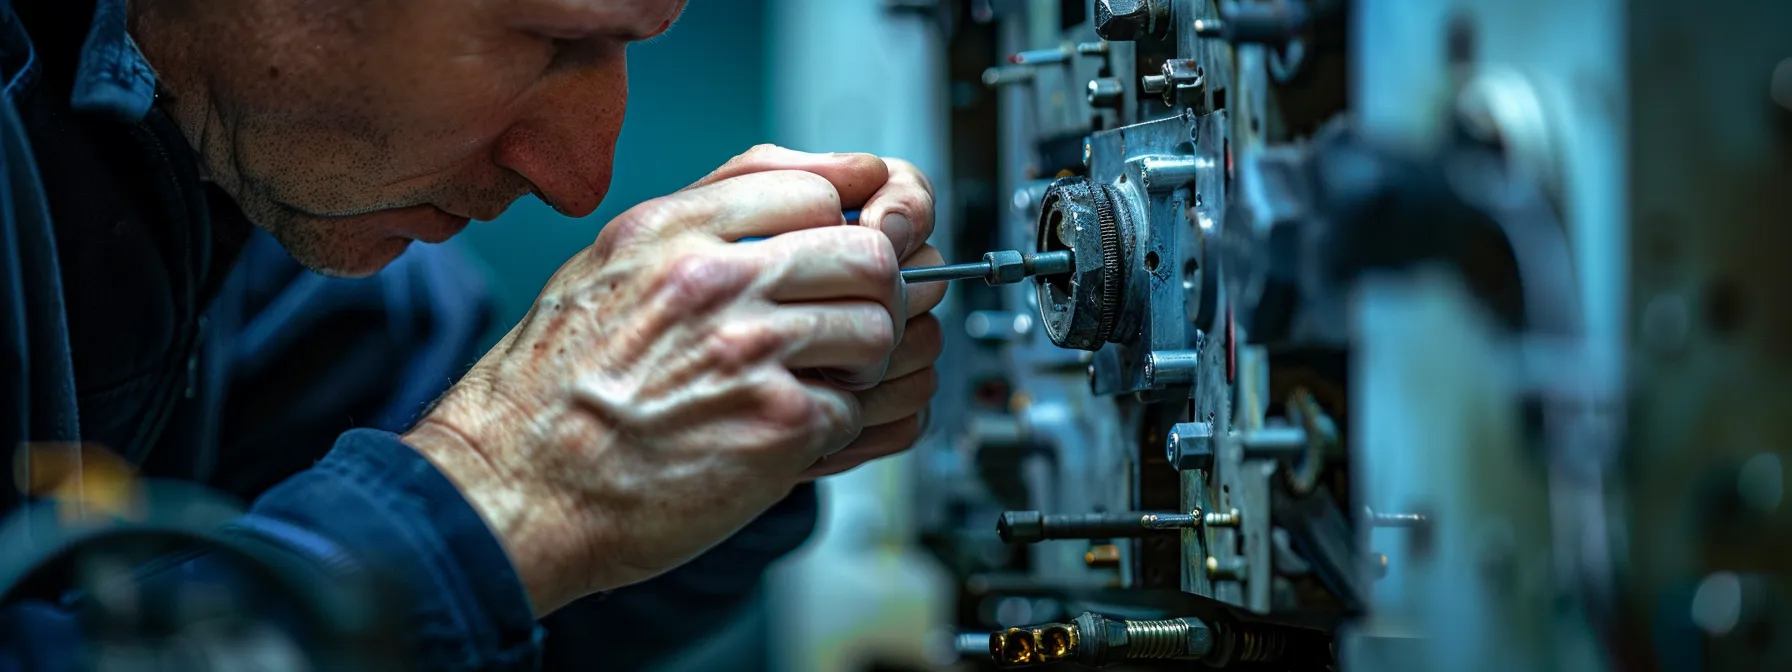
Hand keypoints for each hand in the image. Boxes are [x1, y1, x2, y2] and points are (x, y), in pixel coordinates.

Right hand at [401, 145, 944, 614]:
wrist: (515, 485)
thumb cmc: (551, 388)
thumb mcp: (607, 264)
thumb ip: (697, 221)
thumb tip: (800, 195)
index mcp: (673, 230)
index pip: (816, 188)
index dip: (844, 222)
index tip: (849, 247)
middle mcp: (716, 280)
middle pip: (868, 254)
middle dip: (869, 293)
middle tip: (844, 322)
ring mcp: (751, 352)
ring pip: (877, 330)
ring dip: (859, 363)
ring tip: (813, 381)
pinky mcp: (776, 426)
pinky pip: (854, 409)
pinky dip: (831, 427)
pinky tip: (783, 434)